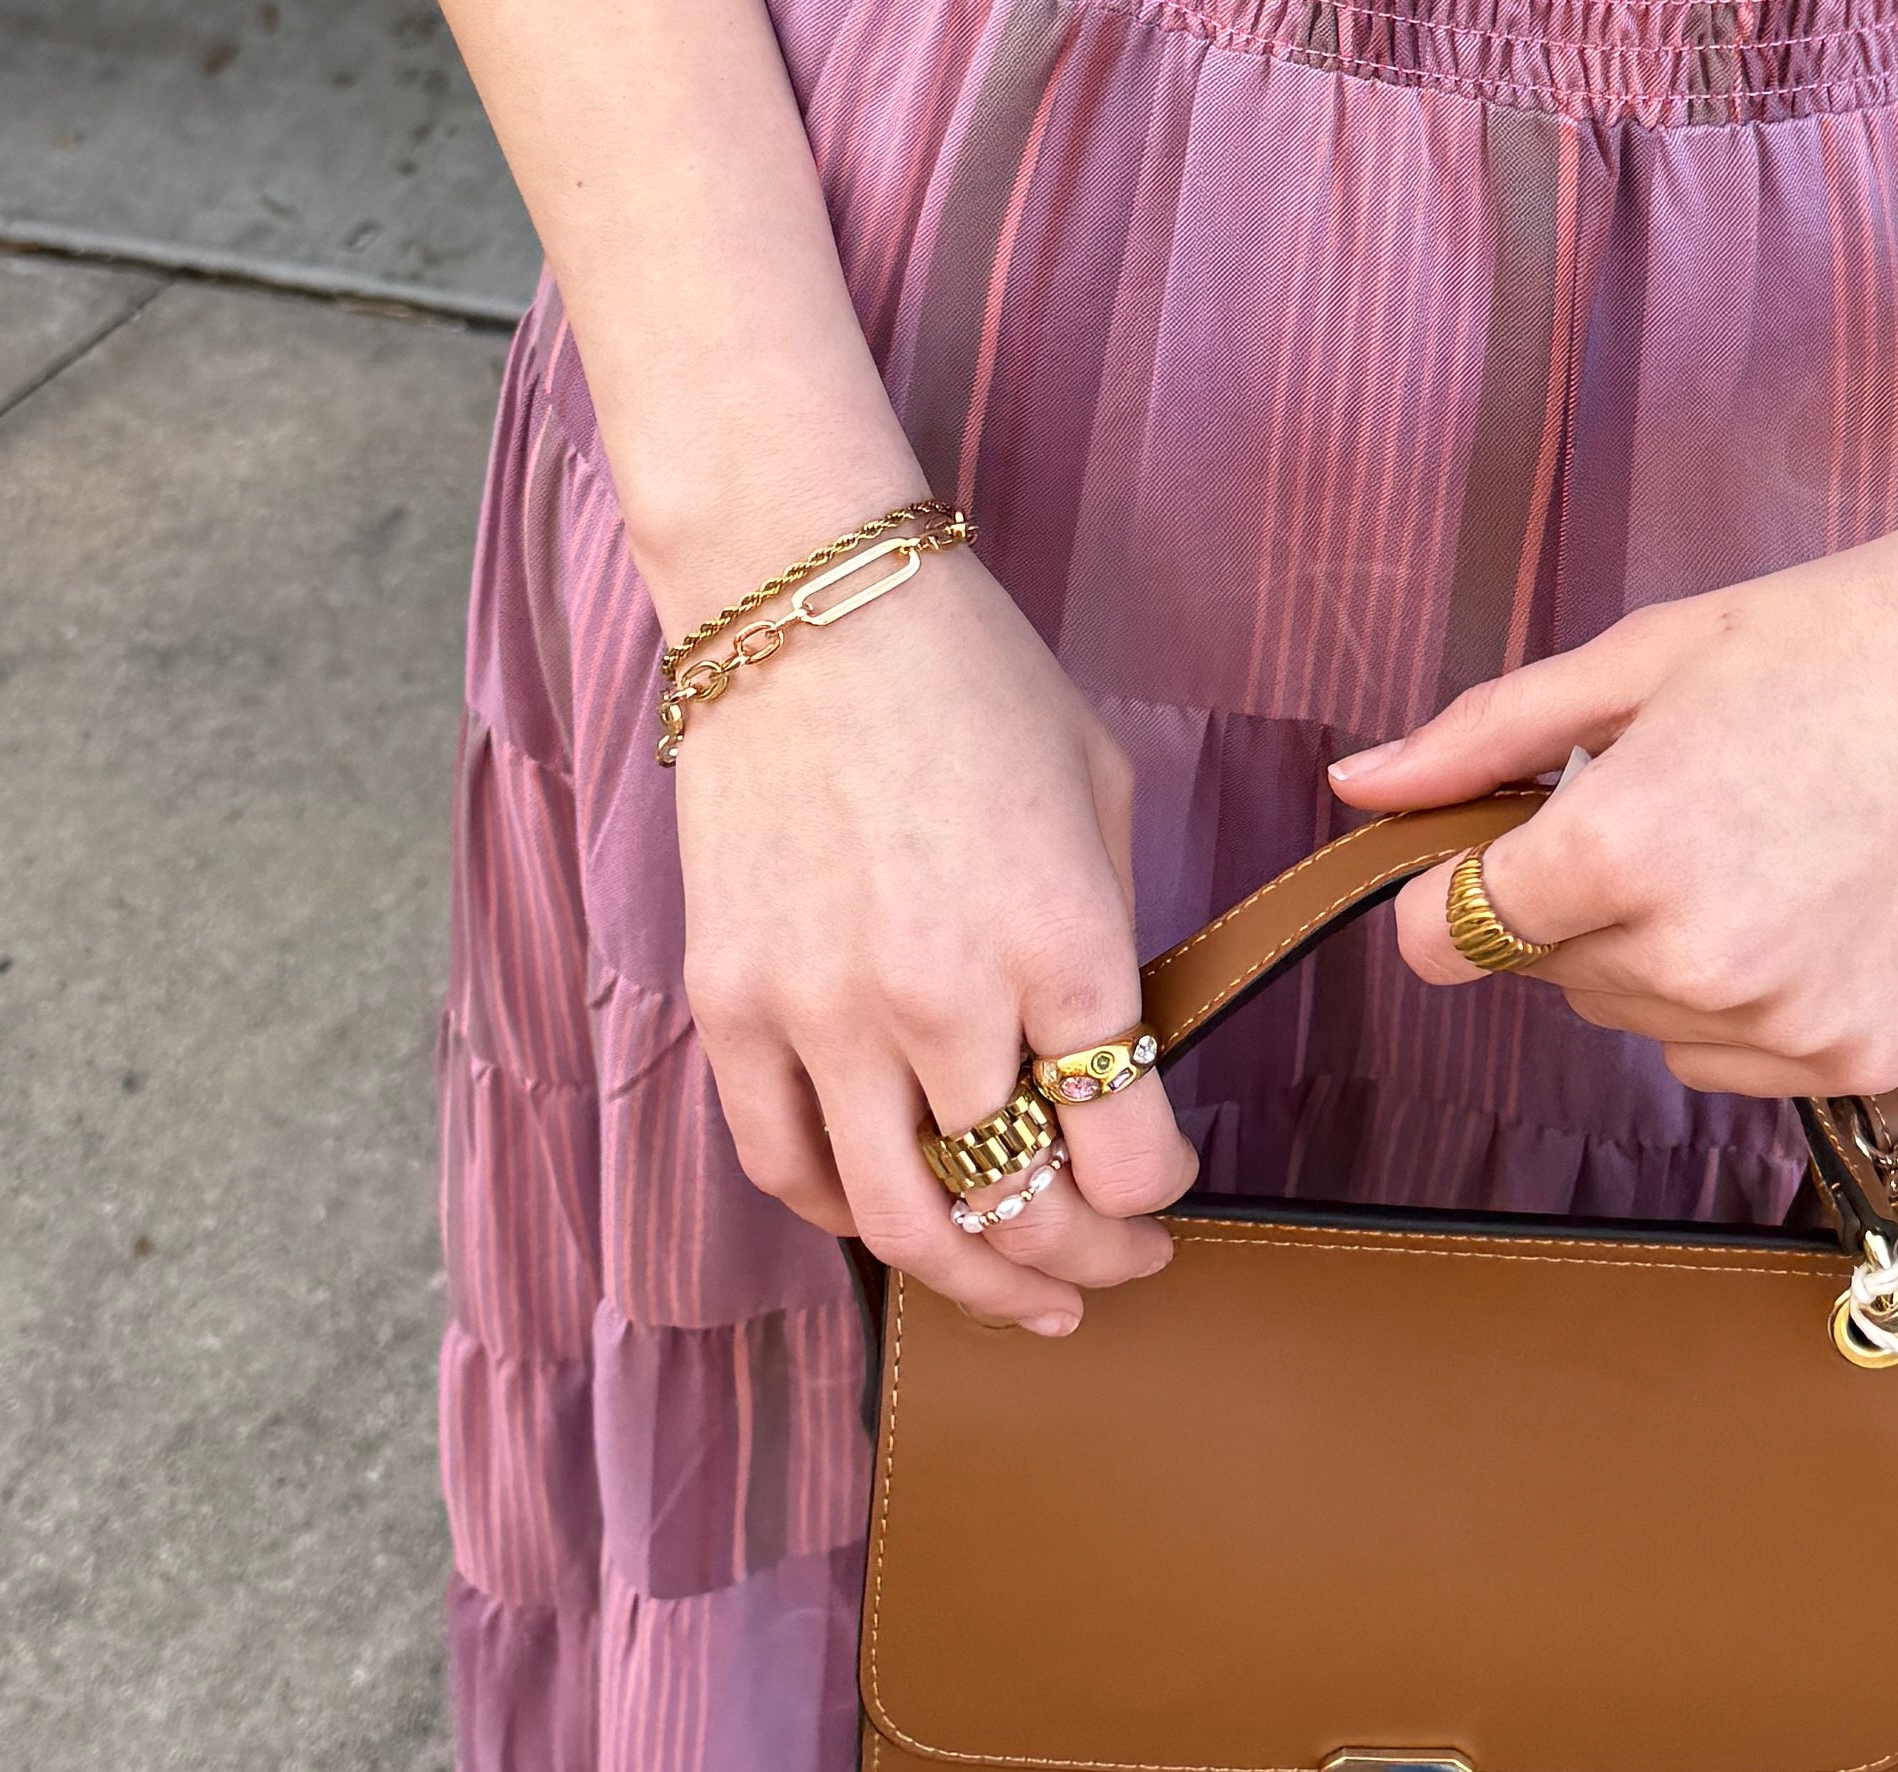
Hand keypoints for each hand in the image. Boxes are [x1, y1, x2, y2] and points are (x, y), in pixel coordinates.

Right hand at [669, 543, 1191, 1334]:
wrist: (803, 600)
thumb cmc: (972, 677)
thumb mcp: (1097, 792)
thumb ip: (1108, 940)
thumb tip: (1112, 1062)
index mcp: (1060, 940)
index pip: (1126, 1153)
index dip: (1159, 1193)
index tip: (1166, 1184)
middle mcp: (941, 1001)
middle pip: (1023, 1212)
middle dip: (1085, 1267)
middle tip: (1114, 1273)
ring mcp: (821, 1014)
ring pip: (900, 1227)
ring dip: (974, 1282)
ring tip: (1019, 1297)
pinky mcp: (730, 1006)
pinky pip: (786, 1166)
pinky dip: (845, 1216)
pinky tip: (890, 1216)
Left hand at [1325, 454, 1897, 1099]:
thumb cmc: (1831, 639)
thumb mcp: (1640, 659)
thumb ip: (1482, 737)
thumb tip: (1357, 787)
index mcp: (1620, 852)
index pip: (1450, 934)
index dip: (1457, 884)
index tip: (1507, 838)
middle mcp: (1694, 961)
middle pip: (1547, 972)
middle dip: (1572, 899)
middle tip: (1675, 796)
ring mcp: (1784, 1027)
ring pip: (1636, 1017)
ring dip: (1655, 949)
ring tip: (1755, 836)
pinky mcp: (1858, 1060)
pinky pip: (1728, 1056)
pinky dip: (1740, 997)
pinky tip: (1809, 896)